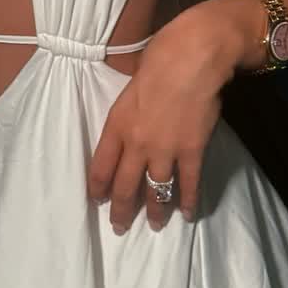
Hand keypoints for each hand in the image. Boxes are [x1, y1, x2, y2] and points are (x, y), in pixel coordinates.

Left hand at [86, 14, 232, 233]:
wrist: (190, 60)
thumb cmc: (159, 62)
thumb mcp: (129, 88)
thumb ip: (128, 112)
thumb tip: (134, 122)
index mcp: (116, 126)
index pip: (100, 166)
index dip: (97, 187)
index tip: (96, 200)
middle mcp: (136, 145)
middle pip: (124, 186)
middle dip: (120, 210)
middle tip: (119, 227)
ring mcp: (164, 151)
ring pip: (155, 191)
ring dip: (154, 211)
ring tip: (154, 225)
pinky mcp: (191, 152)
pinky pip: (187, 183)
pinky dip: (187, 201)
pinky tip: (187, 214)